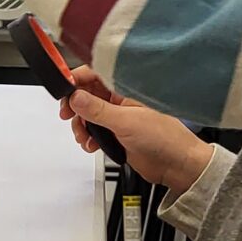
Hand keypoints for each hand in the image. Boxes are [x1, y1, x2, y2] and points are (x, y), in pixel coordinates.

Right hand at [62, 67, 214, 192]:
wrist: (177, 165)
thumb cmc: (165, 138)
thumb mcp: (126, 122)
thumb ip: (98, 110)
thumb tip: (75, 97)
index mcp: (126, 89)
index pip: (95, 75)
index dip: (77, 80)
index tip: (63, 91)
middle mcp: (121, 100)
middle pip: (87, 95)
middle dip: (74, 106)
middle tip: (67, 115)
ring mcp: (118, 117)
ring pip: (88, 115)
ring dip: (81, 126)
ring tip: (84, 137)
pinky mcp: (117, 134)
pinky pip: (95, 131)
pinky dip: (88, 138)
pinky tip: (92, 145)